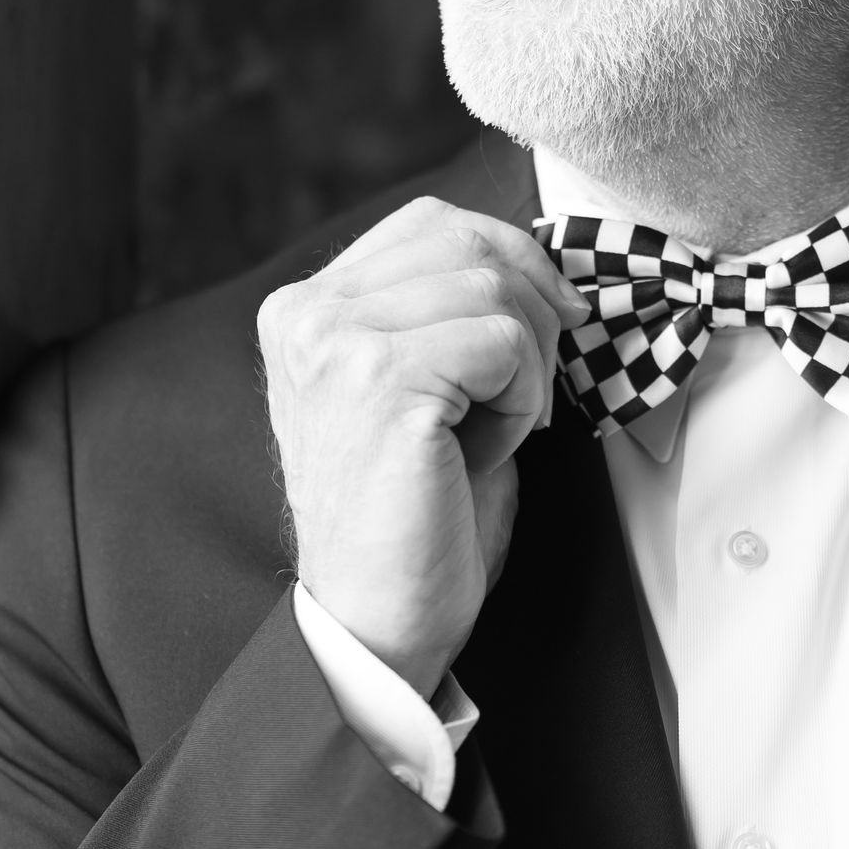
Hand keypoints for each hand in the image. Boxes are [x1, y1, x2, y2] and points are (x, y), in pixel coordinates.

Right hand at [258, 199, 588, 696]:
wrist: (375, 624)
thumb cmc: (410, 520)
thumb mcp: (419, 387)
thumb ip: (446, 312)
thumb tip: (543, 261)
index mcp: (306, 309)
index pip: (433, 223)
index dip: (510, 265)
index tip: (538, 332)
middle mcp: (307, 313)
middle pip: (470, 242)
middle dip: (531, 313)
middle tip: (523, 395)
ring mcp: (336, 342)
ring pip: (494, 286)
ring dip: (527, 365)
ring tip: (490, 433)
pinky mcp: (380, 380)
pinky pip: (505, 341)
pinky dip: (524, 399)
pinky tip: (486, 451)